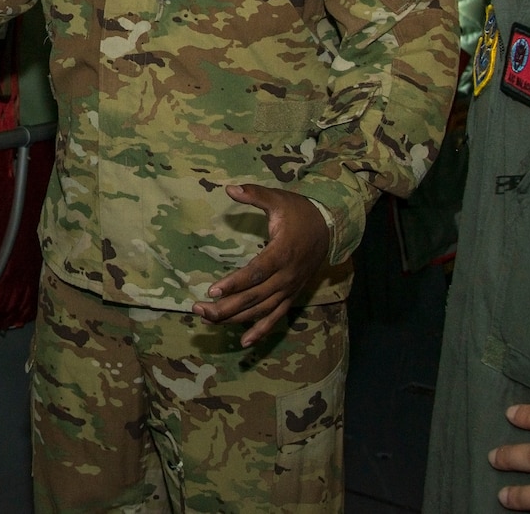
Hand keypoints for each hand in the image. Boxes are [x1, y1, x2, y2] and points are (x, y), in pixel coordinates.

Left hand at [191, 184, 328, 345]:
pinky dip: (261, 330)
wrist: (329, 228)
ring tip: (209, 319)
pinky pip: (276, 317)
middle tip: (199, 309)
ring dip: (235, 318)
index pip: (256, 272)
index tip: (213, 290)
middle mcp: (287, 276)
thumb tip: (230, 188)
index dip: (235, 283)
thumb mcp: (278, 199)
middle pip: (255, 296)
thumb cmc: (299, 213)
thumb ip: (254, 195)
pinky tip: (244, 342)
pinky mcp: (292, 295)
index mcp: (282, 253)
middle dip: (226, 306)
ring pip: (262, 310)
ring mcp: (290, 288)